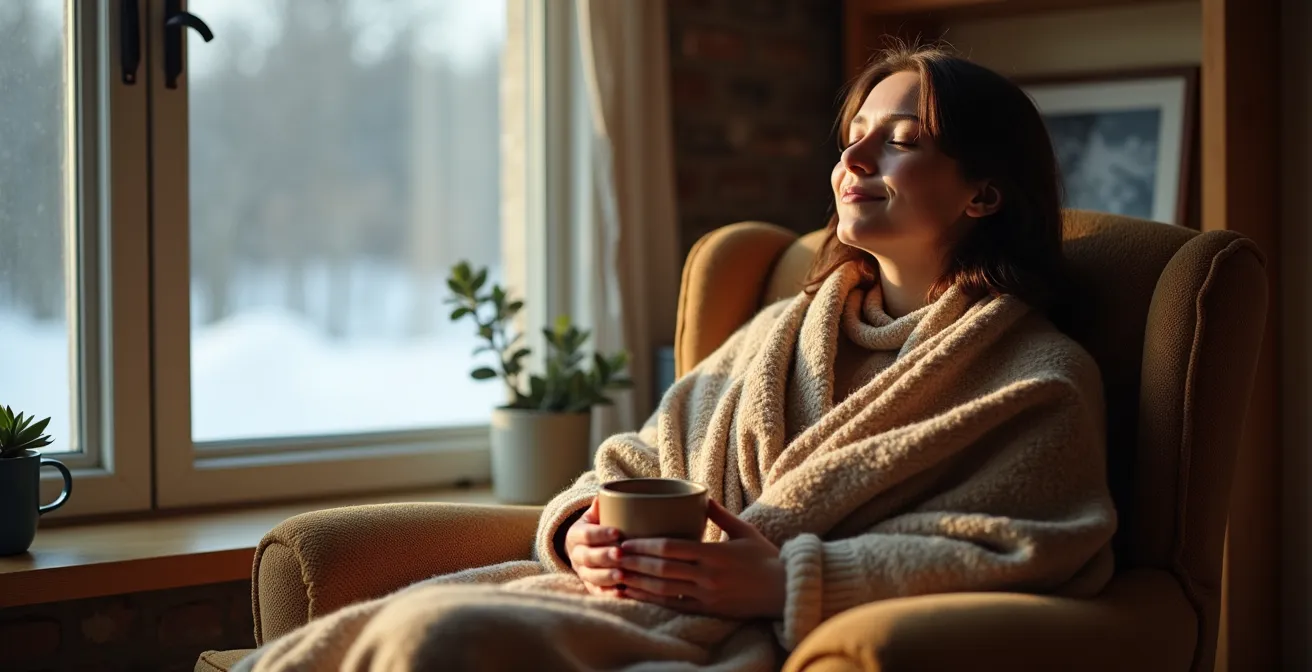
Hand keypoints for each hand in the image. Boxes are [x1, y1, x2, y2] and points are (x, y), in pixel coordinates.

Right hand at [564, 498, 624, 596]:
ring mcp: (582, 573)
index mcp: (575, 535)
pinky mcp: (590, 587)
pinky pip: (597, 592)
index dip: (601, 534)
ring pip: (591, 576)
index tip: (618, 532)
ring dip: (607, 576)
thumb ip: (600, 507)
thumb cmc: (597, 528)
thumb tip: (604, 494)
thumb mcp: (595, 516)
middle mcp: (576, 555)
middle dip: (604, 556)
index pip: (586, 534)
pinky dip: (609, 594)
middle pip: (587, 557)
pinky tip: (623, 592)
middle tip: (621, 554)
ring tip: (622, 575)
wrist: (585, 548)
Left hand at [616, 499, 785, 618]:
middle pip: (662, 569)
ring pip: (663, 589)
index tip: (626, 541)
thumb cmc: (766, 558)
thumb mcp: (745, 531)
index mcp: (714, 553)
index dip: (645, 546)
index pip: (671, 548)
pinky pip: (674, 605)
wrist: (785, 591)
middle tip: (612, 555)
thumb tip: (701, 496)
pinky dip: (651, 600)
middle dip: (634, 563)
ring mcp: (706, 595)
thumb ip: (720, 514)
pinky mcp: (707, 609)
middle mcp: (707, 576)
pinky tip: (636, 595)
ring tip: (616, 575)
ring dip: (637, 582)